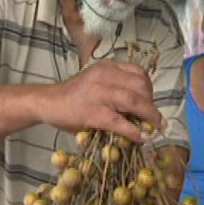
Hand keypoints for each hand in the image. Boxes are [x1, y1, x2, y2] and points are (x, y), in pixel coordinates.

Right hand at [48, 59, 163, 142]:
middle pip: (140, 86)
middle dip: (151, 103)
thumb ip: (116, 87)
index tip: (151, 101)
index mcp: (107, 67)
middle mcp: (105, 76)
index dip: (150, 89)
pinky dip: (133, 131)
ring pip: (134, 101)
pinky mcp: (94, 113)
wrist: (48, 102)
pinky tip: (140, 137)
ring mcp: (99, 94)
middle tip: (153, 117)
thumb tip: (141, 108)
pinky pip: (119, 122)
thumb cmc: (75, 95)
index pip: (138, 73)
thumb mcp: (96, 81)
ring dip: (149, 116)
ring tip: (155, 127)